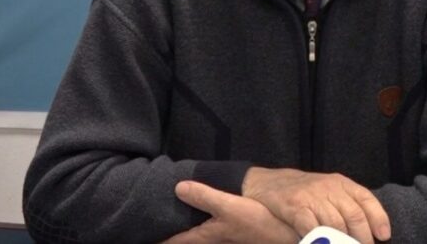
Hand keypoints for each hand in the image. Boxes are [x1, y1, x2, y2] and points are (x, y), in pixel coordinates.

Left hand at [163, 181, 300, 243]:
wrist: (287, 238)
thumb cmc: (258, 224)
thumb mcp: (230, 207)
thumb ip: (204, 196)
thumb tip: (177, 187)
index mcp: (204, 236)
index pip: (172, 241)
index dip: (156, 238)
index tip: (139, 230)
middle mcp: (211, 241)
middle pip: (183, 240)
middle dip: (168, 233)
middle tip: (151, 221)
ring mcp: (223, 240)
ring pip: (196, 236)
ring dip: (184, 230)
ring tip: (172, 217)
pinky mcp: (234, 236)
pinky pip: (208, 232)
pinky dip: (200, 225)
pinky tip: (203, 215)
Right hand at [241, 167, 390, 243]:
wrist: (267, 183)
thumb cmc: (304, 192)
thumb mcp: (328, 191)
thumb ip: (347, 207)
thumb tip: (371, 231)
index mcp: (341, 183)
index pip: (365, 199)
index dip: (378, 218)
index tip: (383, 236)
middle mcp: (328, 188)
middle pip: (354, 215)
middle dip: (362, 237)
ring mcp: (311, 197)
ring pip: (335, 224)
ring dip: (342, 243)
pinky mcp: (294, 207)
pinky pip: (311, 227)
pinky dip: (319, 241)